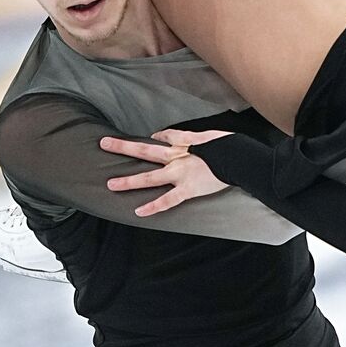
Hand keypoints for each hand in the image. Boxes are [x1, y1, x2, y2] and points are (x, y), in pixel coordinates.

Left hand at [98, 129, 232, 215]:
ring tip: (111, 184)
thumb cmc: (229, 146)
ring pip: (150, 177)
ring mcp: (181, 174)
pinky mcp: (188, 189)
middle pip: (146, 151)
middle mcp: (177, 157)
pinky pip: (168, 200)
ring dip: (130, 181)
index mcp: (184, 142)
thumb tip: (166, 134)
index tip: (151, 138)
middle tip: (104, 143)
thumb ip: (188, 136)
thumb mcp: (208, 134)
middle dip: (124, 147)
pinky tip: (139, 211)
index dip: (156, 137)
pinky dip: (154, 206)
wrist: (241, 159)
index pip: (164, 137)